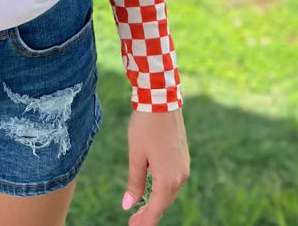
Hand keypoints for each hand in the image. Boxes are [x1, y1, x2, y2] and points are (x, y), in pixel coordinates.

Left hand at [122, 108, 189, 222]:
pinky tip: (152, 190)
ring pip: (169, 192)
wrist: (161, 100)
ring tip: (141, 209)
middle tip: (133, 222)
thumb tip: (128, 205)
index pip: (156, 209)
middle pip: (164, 202)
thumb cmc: (145, 126)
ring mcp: (183, 167)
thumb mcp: (136, 154)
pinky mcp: (183, 157)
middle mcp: (180, 176)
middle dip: (149, 214)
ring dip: (156, 202)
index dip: (145, 221)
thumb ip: (134, 182)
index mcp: (167, 179)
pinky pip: (173, 180)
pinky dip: (162, 189)